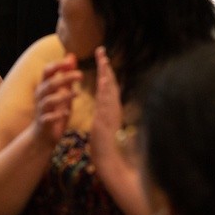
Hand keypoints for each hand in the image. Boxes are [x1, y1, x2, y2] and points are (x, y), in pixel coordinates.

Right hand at [32, 54, 80, 146]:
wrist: (42, 135)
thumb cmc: (54, 109)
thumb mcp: (61, 90)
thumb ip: (65, 74)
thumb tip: (71, 56)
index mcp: (44, 86)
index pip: (47, 71)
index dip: (58, 65)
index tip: (71, 62)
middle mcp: (40, 96)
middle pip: (51, 83)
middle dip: (65, 78)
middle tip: (81, 75)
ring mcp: (41, 109)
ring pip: (50, 100)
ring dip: (64, 96)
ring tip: (77, 93)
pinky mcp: (43, 122)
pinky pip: (49, 117)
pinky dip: (57, 114)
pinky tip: (67, 112)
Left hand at [89, 47, 122, 163]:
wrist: (112, 164)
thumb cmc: (108, 149)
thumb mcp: (105, 128)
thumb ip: (107, 116)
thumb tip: (107, 108)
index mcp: (112, 110)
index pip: (109, 87)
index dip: (106, 72)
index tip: (102, 59)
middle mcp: (114, 109)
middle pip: (110, 83)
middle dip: (106, 67)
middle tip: (101, 50)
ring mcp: (112, 114)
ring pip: (110, 90)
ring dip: (106, 73)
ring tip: (102, 58)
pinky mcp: (107, 120)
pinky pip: (107, 101)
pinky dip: (106, 89)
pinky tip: (104, 79)